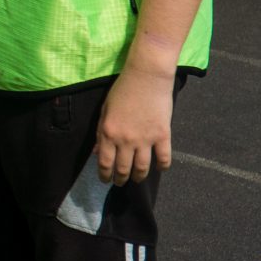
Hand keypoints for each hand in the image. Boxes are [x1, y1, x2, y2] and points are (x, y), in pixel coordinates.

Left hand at [95, 65, 176, 184]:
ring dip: (138, 177)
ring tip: (136, 179)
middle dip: (120, 179)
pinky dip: (162, 167)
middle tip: (120, 183)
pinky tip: (159, 168)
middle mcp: (125, 140)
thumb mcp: (105, 110)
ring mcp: (146, 139)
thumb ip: (100, 132)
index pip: (105, 162)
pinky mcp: (163, 136)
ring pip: (142, 168)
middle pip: (123, 168)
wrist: (146, 77)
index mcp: (108, 133)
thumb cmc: (122, 90)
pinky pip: (164, 159)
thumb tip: (96, 152)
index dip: (104, 175)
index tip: (105, 180)